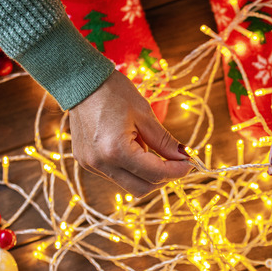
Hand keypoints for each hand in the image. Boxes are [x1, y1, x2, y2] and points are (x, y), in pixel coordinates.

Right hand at [68, 70, 190, 196]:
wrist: (81, 81)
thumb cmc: (114, 92)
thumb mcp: (145, 115)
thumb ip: (164, 142)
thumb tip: (183, 157)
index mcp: (116, 151)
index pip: (155, 174)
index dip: (177, 171)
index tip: (189, 163)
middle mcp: (101, 164)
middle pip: (142, 189)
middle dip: (163, 178)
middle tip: (176, 162)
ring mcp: (91, 165)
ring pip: (129, 184)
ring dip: (146, 173)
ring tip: (147, 146)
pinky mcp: (86, 162)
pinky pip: (115, 175)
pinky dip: (130, 168)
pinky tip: (131, 146)